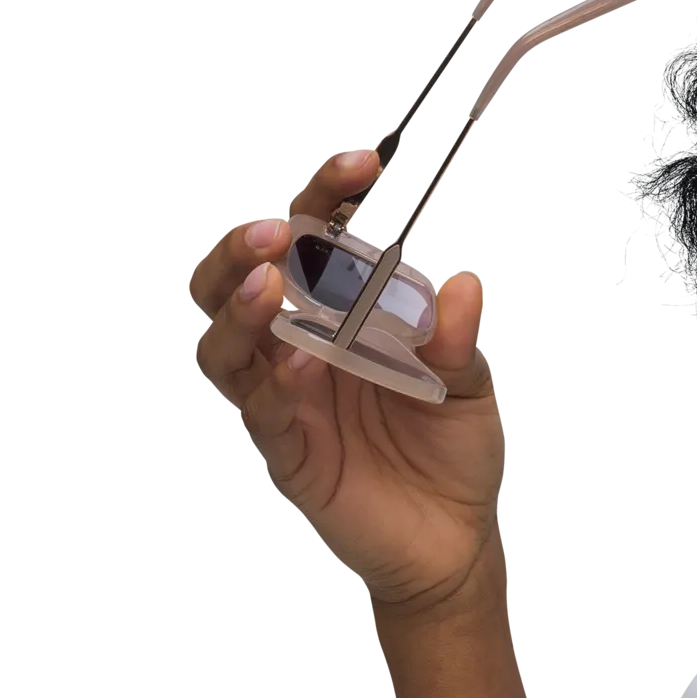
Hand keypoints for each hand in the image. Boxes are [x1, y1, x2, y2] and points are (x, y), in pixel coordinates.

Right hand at [188, 148, 504, 615]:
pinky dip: (270, 378)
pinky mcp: (282, 447)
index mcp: (342, 310)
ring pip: (225, 339)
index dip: (327, 196)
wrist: (451, 537)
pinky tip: (297, 362)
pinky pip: (257, 406)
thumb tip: (461, 283)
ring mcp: (282, 394)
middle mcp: (300, 342)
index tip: (362, 160)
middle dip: (246, 245)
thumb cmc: (453, 448)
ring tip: (267, 280)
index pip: (317, 238)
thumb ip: (457, 339)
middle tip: (276, 228)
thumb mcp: (470, 385)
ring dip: (240, 305)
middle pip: (239, 277)